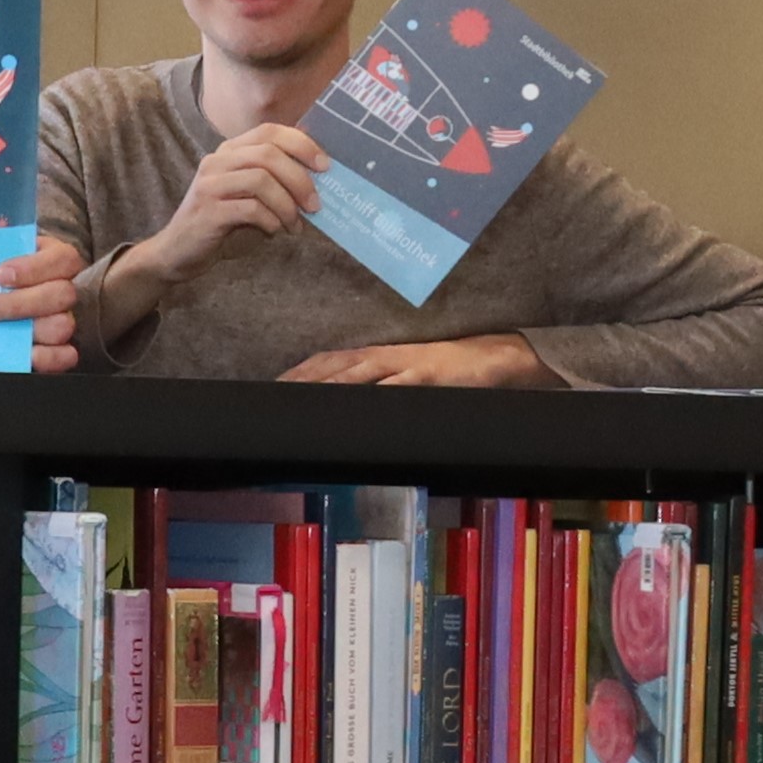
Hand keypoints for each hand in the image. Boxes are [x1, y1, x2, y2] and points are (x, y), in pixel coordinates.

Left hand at [0, 234, 80, 365]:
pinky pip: (66, 356)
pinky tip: (26, 354)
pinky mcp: (62, 349)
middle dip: (19, 303)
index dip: (33, 268)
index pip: (62, 259)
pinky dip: (48, 357)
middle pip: (61, 295)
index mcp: (58, 260)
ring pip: (62, 325)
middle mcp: (66, 290)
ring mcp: (66, 320)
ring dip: (29, 330)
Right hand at [123, 118, 328, 292]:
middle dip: (300, 179)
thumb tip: (319, 176)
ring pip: (261, 180)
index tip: (325, 166)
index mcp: (229, 152)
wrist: (178, 252)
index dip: (302, 143)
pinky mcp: (208, 211)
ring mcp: (209, 185)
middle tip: (316, 205)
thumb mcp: (250, 196)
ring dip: (287, 205)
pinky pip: (251, 208)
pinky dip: (271, 221)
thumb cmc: (222, 223)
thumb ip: (275, 180)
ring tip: (295, 225)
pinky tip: (274, 232)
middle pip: (268, 154)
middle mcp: (217, 162)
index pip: (269, 131)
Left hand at [277, 331, 555, 388]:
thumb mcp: (406, 379)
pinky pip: (397, 385)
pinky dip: (376, 393)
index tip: (271, 387)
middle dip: (301, 378)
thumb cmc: (447, 371)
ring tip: (302, 396)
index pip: (327, 361)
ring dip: (328, 383)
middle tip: (272, 394)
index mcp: (376, 355)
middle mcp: (384, 355)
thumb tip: (349, 407)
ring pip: (357, 372)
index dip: (299, 372)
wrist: (492, 358)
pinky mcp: (426, 375)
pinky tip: (358, 403)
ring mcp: (404, 363)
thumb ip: (379, 389)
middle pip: (333, 365)